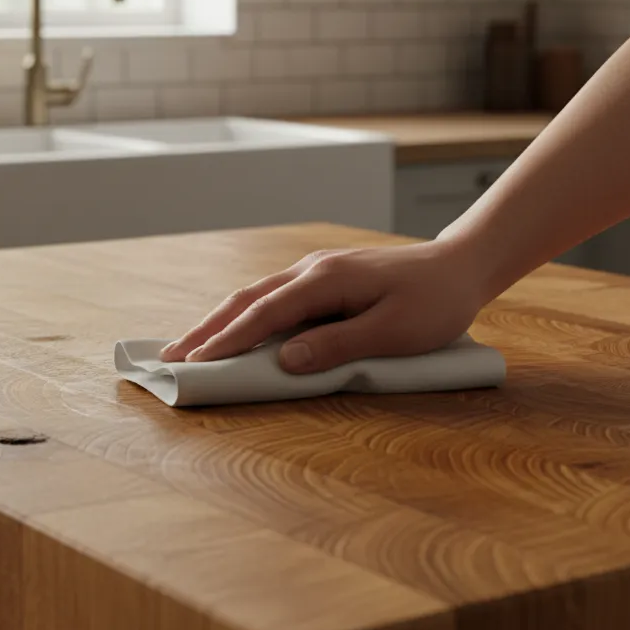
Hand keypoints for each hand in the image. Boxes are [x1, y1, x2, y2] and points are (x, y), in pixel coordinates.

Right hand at [159, 240, 487, 373]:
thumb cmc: (434, 302)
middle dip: (206, 330)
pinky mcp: (323, 279)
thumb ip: (339, 346)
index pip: (264, 313)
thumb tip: (287, 360)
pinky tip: (235, 330)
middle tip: (169, 358)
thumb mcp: (393, 332)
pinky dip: (245, 316)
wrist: (460, 265)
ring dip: (220, 322)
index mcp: (325, 280)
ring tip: (189, 347)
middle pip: (246, 299)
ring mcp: (315, 271)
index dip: (227, 340)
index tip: (193, 364)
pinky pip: (273, 297)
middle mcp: (311, 270)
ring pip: (255, 296)